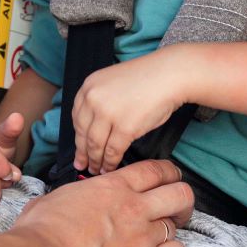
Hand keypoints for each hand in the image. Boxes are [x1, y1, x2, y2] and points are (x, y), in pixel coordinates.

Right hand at [14, 160, 194, 246]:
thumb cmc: (40, 233)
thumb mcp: (54, 198)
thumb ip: (73, 197)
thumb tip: (67, 202)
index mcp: (112, 187)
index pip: (156, 170)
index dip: (169, 173)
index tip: (169, 179)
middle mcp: (134, 207)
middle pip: (180, 193)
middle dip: (182, 200)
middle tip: (176, 208)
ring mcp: (143, 236)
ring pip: (176, 225)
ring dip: (171, 230)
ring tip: (161, 237)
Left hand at [73, 51, 185, 173]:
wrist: (169, 75)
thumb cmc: (147, 78)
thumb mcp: (112, 82)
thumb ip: (100, 100)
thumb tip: (96, 126)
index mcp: (89, 86)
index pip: (77, 118)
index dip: (78, 137)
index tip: (79, 148)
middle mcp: (94, 99)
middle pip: (83, 133)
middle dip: (83, 153)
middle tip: (82, 164)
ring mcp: (108, 114)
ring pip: (96, 144)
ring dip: (96, 160)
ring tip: (97, 170)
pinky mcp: (124, 128)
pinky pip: (113, 150)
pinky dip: (111, 162)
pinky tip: (110, 167)